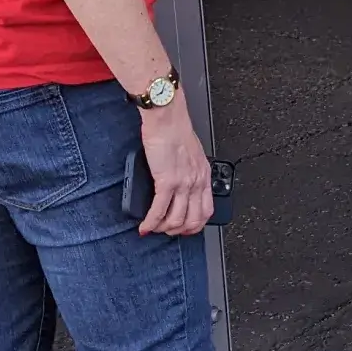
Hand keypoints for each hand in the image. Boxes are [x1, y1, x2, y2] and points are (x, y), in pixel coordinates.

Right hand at [137, 92, 213, 236]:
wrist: (167, 118)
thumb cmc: (175, 130)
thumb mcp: (191, 154)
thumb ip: (189, 170)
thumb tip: (179, 183)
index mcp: (203, 175)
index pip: (207, 209)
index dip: (196, 224)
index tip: (186, 228)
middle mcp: (196, 181)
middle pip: (194, 220)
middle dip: (179, 230)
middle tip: (167, 231)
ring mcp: (183, 183)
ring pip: (176, 220)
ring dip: (163, 229)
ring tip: (154, 228)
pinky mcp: (166, 181)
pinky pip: (159, 211)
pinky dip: (151, 223)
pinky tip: (144, 226)